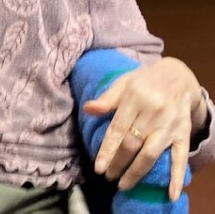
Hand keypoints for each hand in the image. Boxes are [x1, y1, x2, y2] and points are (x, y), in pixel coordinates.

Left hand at [82, 56, 206, 200]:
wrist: (178, 77)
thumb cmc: (143, 81)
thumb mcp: (123, 83)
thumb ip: (106, 99)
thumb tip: (87, 109)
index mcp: (135, 98)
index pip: (118, 129)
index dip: (108, 150)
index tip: (98, 167)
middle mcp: (153, 113)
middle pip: (133, 144)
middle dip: (118, 163)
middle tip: (108, 176)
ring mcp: (170, 125)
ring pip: (151, 153)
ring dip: (137, 172)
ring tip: (123, 184)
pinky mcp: (183, 133)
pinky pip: (180, 157)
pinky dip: (177, 177)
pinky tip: (171, 194)